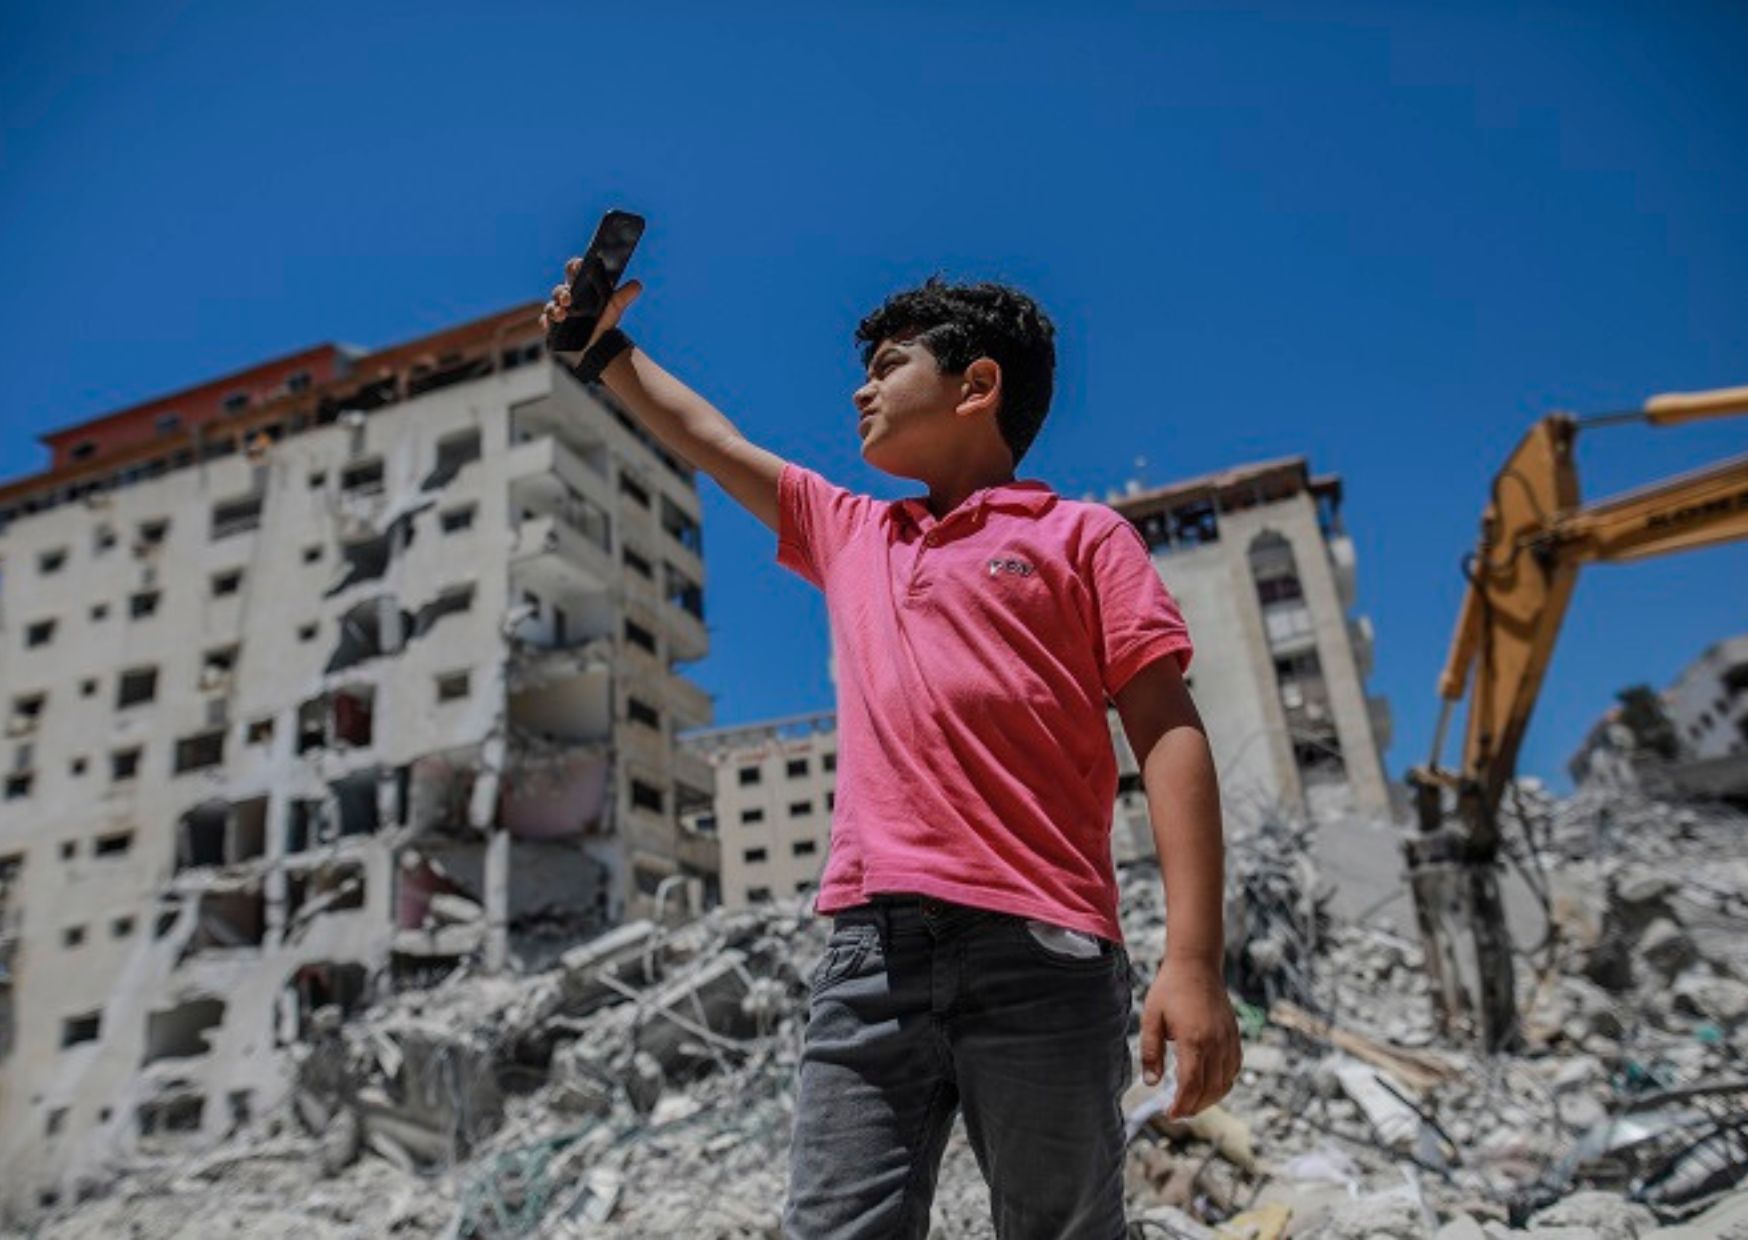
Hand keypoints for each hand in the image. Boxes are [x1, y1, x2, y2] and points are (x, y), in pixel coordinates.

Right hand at [539, 256, 643, 352]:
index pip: (573, 270)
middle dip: (562, 292)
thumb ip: (623, 297)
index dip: (574, 266)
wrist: (600, 344)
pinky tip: (551, 325)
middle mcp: (566, 297)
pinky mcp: (553, 327)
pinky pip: (546, 323)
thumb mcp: (614, 308)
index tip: (579, 265)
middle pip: (559, 289)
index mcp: (579, 286)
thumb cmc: (604, 320)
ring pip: (551, 306)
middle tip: (568, 298)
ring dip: (554, 309)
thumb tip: (637, 285)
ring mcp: (559, 311)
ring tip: (562, 314)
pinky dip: (547, 323)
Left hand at [1140, 955, 1241, 1118]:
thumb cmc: (1170, 988)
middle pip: (1209, 1089)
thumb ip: (1150, 1052)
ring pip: (1225, 1083)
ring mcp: (1228, 1040)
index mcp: (1193, 1040)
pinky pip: (1234, 1069)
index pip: (1190, 1085)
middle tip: (1178, 1112)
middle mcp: (1215, 1043)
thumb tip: (1151, 1083)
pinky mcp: (1234, 1036)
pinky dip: (1223, 1083)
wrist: (1196, 964)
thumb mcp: (1151, 1018)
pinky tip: (1209, 1085)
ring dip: (1209, 1099)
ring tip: (1191, 1103)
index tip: (1170, 1114)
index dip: (1181, 1105)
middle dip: (1194, 1106)